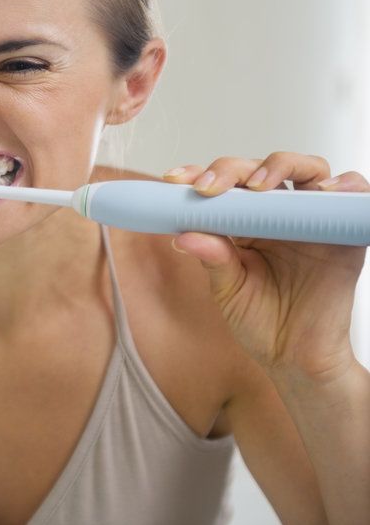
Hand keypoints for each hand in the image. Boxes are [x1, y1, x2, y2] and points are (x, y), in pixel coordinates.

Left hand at [163, 152, 367, 383]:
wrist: (295, 359)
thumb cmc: (259, 321)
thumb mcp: (227, 289)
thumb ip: (212, 259)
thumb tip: (183, 236)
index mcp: (245, 222)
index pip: (225, 184)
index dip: (200, 174)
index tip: (173, 180)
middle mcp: (279, 214)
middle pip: (262, 168)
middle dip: (231, 169)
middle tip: (209, 187)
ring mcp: (313, 220)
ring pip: (308, 169)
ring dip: (282, 166)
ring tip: (259, 186)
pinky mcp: (345, 235)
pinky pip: (354, 198)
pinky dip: (345, 185)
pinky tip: (324, 190)